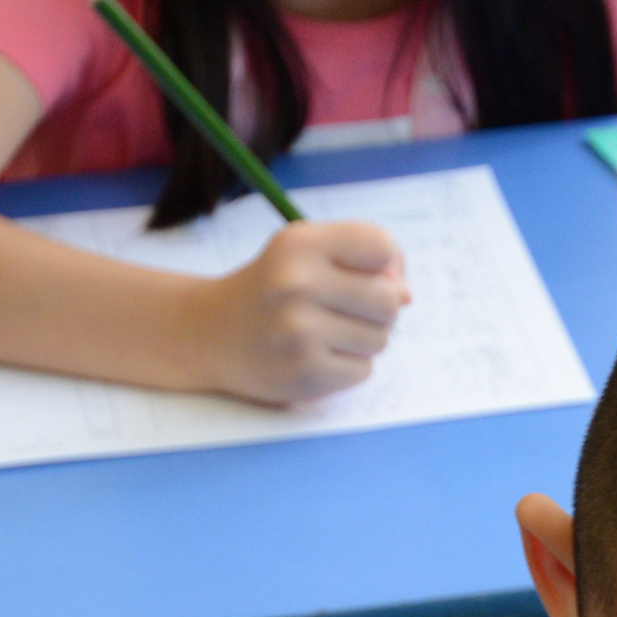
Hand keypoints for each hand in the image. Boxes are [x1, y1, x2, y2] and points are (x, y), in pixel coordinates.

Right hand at [195, 219, 407, 404]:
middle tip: (345, 310)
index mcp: (300, 244)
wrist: (210, 333)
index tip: (369, 273)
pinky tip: (317, 356)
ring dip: (362, 340)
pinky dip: (348, 366)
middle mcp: (297, 284)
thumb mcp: (305, 252)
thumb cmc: (271, 288)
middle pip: (389, 299)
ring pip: (381, 339)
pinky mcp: (305, 373)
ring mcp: (300, 332)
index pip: (381, 246)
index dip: (388, 263)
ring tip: (324, 332)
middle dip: (379, 308)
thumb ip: (360, 260)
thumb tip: (406, 294)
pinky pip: (363, 370)